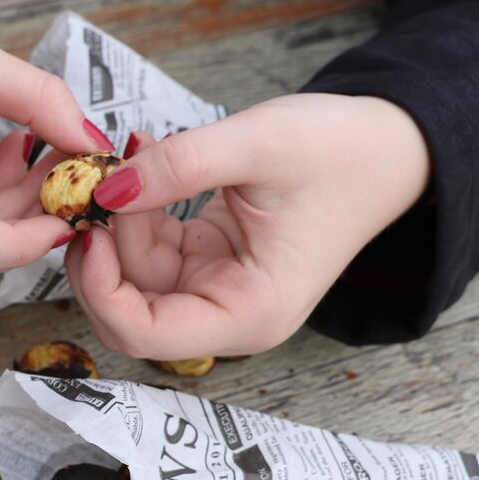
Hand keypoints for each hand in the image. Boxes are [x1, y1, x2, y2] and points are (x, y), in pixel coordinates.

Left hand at [66, 94, 430, 357]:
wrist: (388, 147)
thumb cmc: (342, 153)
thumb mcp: (259, 144)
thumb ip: (178, 168)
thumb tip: (106, 190)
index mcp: (249, 313)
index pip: (144, 334)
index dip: (100, 290)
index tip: (90, 229)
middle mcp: (227, 315)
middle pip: (127, 310)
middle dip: (102, 253)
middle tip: (93, 184)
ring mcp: (213, 290)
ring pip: (130, 275)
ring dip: (117, 220)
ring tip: (134, 153)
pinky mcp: (203, 262)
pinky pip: (147, 249)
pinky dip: (135, 210)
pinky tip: (145, 160)